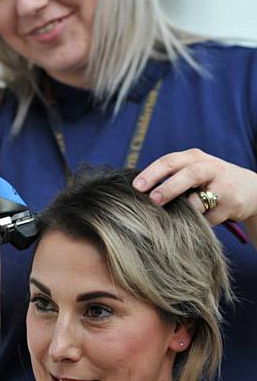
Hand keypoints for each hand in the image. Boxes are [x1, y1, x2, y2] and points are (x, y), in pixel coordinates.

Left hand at [133, 148, 256, 226]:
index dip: (152, 173)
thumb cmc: (209, 180)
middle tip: (152, 200)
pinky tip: (197, 221)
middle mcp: (210, 167)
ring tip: (176, 216)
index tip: (136, 187)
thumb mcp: (192, 171)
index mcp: (194, 157)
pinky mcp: (231, 205)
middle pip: (188, 175)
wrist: (251, 189)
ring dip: (184, 211)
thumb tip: (137, 192)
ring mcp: (222, 186)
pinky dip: (197, 223)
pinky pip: (206, 219)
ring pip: (198, 202)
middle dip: (168, 188)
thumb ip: (171, 176)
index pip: (170, 161)